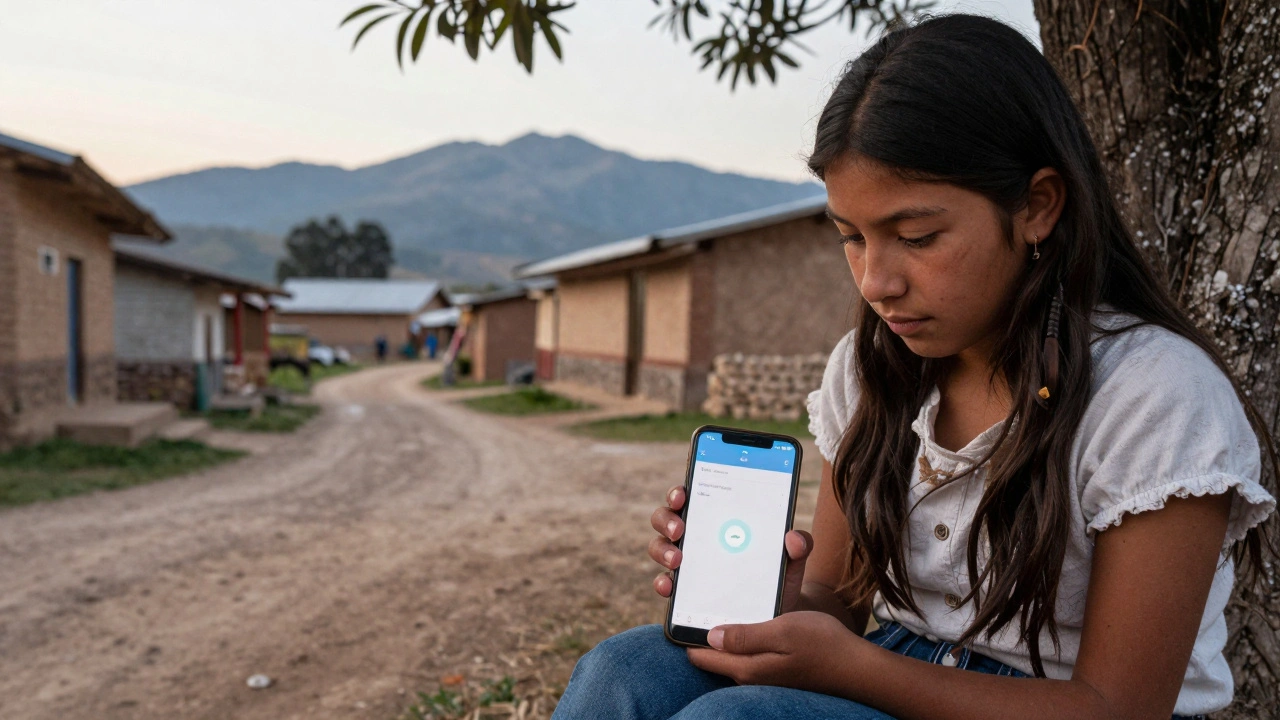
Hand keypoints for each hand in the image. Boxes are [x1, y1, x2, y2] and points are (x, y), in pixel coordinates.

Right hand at [649, 485, 813, 613]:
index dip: (681, 491)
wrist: (775, 617)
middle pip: (666, 517)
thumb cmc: (778, 576)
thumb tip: (794, 537)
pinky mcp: (682, 590)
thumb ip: (799, 546)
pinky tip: (670, 586)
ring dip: (663, 549)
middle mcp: (695, 536)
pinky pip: (663, 582)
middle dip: (667, 519)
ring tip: (678, 559)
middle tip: (680, 529)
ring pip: (659, 546)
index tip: (682, 494)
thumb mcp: (791, 561)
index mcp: (717, 518)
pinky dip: (662, 582)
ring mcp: (685, 563)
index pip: (692, 495)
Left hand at [686, 611, 863, 694]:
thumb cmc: (823, 645)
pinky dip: (741, 634)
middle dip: (702, 629)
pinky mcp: (774, 669)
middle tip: (700, 596)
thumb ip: (745, 636)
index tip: (683, 606)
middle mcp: (749, 675)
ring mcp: (762, 674)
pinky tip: (749, 615)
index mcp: (746, 667)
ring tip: (720, 600)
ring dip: (723, 630)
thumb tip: (710, 636)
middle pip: (711, 654)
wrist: (857, 667)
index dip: (688, 632)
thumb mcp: (783, 631)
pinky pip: (746, 651)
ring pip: (729, 651)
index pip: (699, 656)